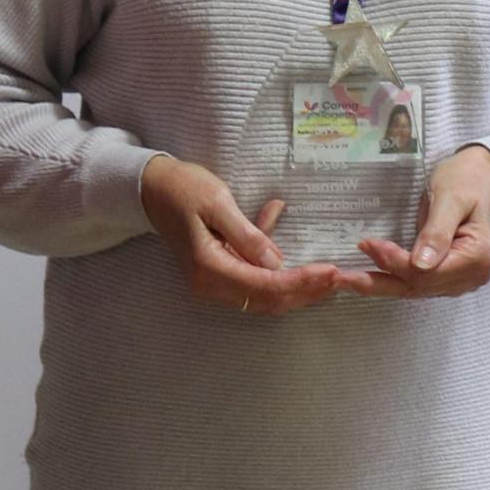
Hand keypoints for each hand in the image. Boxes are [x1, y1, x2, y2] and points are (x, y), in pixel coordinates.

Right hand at [141, 154, 339, 316]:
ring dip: (295, 288)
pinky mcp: (217, 274)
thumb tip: (277, 263)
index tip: (330, 271)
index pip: (264, 286)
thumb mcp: (218, 203)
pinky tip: (293, 256)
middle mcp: (209, 284)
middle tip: (337, 279)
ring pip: (262, 297)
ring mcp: (212, 282)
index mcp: (209, 268)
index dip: (300, 281)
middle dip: (304, 292)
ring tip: (326, 277)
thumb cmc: (184, 189)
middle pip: (266, 300)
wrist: (152, 189)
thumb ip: (248, 235)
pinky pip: (253, 282)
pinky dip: (277, 273)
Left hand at [339, 145, 489, 300]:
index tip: (368, 244)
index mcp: (476, 259)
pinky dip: (389, 280)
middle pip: (418, 286)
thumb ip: (437, 231)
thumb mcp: (451, 198)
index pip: (428, 272)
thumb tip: (421, 265)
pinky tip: (364, 278)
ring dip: (379, 284)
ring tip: (344, 279)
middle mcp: (470, 277)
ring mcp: (458, 281)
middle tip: (342, 272)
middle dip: (380, 277)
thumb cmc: (463, 182)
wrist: (475, 179)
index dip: (395, 262)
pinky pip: (414, 285)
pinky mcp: (445, 279)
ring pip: (412, 290)